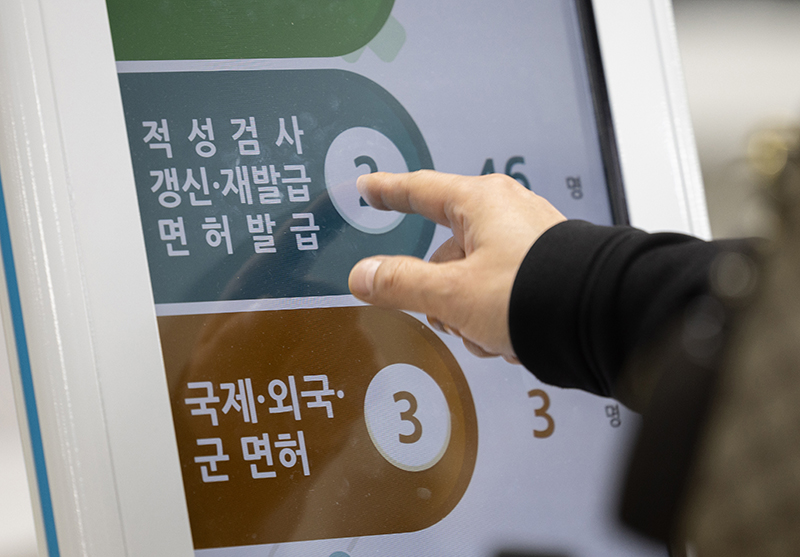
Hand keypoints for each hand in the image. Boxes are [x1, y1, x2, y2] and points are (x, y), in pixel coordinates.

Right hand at [348, 170, 565, 361]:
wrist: (602, 321)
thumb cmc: (536, 293)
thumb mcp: (452, 294)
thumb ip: (401, 284)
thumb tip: (364, 276)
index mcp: (480, 203)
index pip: (419, 190)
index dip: (388, 192)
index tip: (370, 188)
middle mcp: (506, 213)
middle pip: (445, 253)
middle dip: (442, 294)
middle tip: (452, 317)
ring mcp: (528, 240)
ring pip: (472, 278)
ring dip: (471, 313)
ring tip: (493, 332)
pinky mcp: (545, 267)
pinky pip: (501, 290)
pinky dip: (498, 316)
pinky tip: (512, 336)